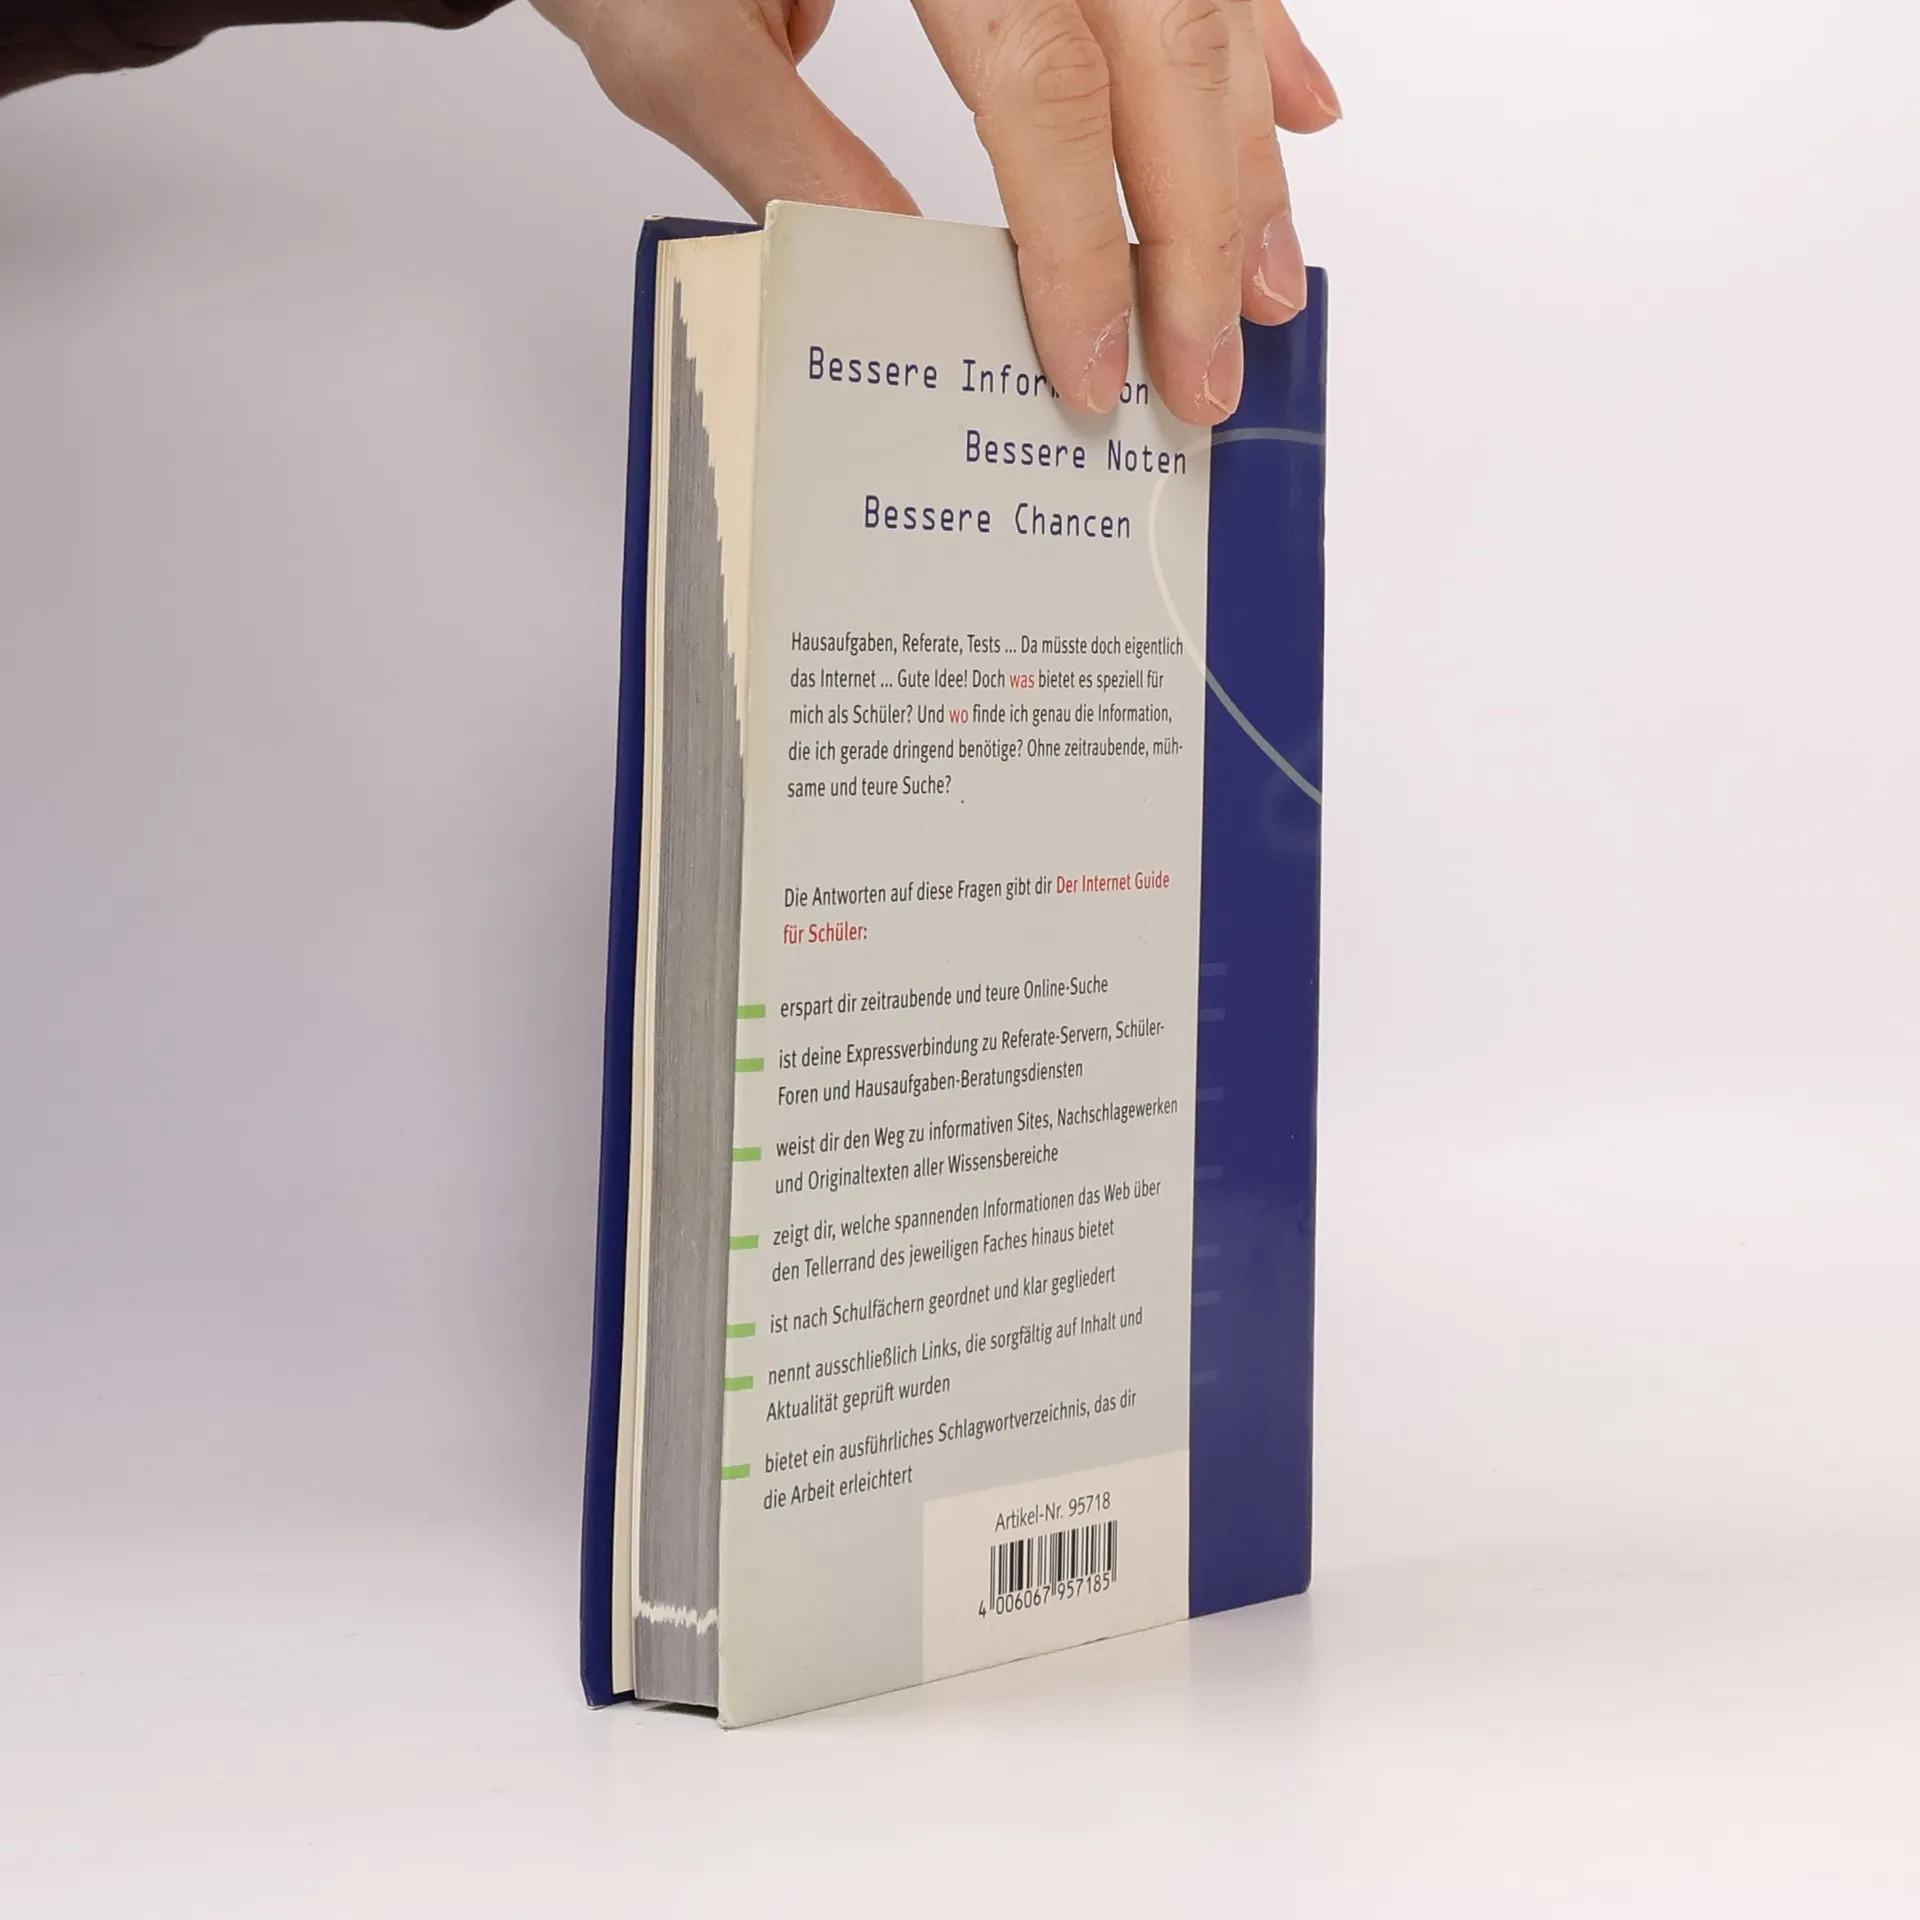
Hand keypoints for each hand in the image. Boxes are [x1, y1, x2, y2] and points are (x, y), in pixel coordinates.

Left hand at [532, 0, 1339, 425]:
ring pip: (1204, 6)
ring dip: (1248, 152)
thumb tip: (905, 285)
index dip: (1082, 245)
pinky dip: (1259, 35)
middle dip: (1202, 231)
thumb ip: (789, 153)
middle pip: (1164, 48)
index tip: (1091, 370)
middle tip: (1209, 371)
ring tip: (1271, 279)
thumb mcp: (673, 37)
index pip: (1045, 88)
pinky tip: (1296, 110)